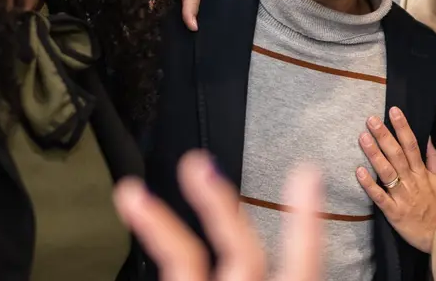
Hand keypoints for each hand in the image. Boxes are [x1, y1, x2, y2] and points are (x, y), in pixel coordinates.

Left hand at [114, 151, 323, 280]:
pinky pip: (170, 278)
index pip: (302, 264)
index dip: (304, 222)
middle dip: (218, 209)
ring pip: (185, 265)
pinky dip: (154, 240)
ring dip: (157, 225)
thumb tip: (273, 262)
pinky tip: (134, 217)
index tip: (305, 173)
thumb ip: (281, 270)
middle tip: (197, 165)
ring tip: (130, 193)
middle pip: (241, 256)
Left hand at [356, 107, 435, 253]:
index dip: (403, 127)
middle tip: (371, 119)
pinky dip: (369, 184)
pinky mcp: (393, 212)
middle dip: (384, 135)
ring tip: (363, 137)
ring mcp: (402, 196)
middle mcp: (411, 181)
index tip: (394, 111)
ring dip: (374, 154)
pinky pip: (380, 196)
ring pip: (387, 172)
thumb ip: (432, 160)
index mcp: (421, 173)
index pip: (411, 145)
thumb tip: (428, 138)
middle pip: (396, 154)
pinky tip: (359, 171)